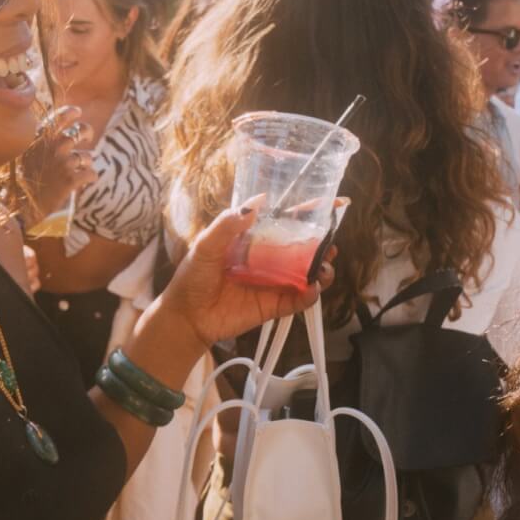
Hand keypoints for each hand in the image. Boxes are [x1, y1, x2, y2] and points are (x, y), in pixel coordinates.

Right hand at [21, 106, 94, 214]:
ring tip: (78, 170)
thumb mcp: (25, 155)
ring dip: (85, 164)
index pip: (61, 115)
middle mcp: (54, 146)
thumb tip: (59, 133)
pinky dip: (90, 178)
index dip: (72, 112)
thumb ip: (41, 142)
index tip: (77, 113)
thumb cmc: (22, 181)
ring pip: (87, 156)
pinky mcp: (72, 179)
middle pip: (82, 130)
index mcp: (41, 138)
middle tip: (88, 138)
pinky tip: (85, 182)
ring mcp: (64, 162)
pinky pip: (91, 174)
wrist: (20, 206)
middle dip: (87, 133)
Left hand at [159, 205, 332, 352]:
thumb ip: (227, 225)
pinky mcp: (274, 306)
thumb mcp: (205, 245)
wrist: (186, 316)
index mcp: (255, 239)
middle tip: (331, 243)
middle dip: (323, 243)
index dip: (310, 211)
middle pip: (304, 247)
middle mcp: (269, 259)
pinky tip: (311, 289)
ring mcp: (273, 283)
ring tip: (323, 268)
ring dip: (321, 269)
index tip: (333, 203)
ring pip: (307, 273)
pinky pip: (299, 300)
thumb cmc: (192, 278)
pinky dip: (310, 295)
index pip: (287, 220)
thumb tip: (255, 203)